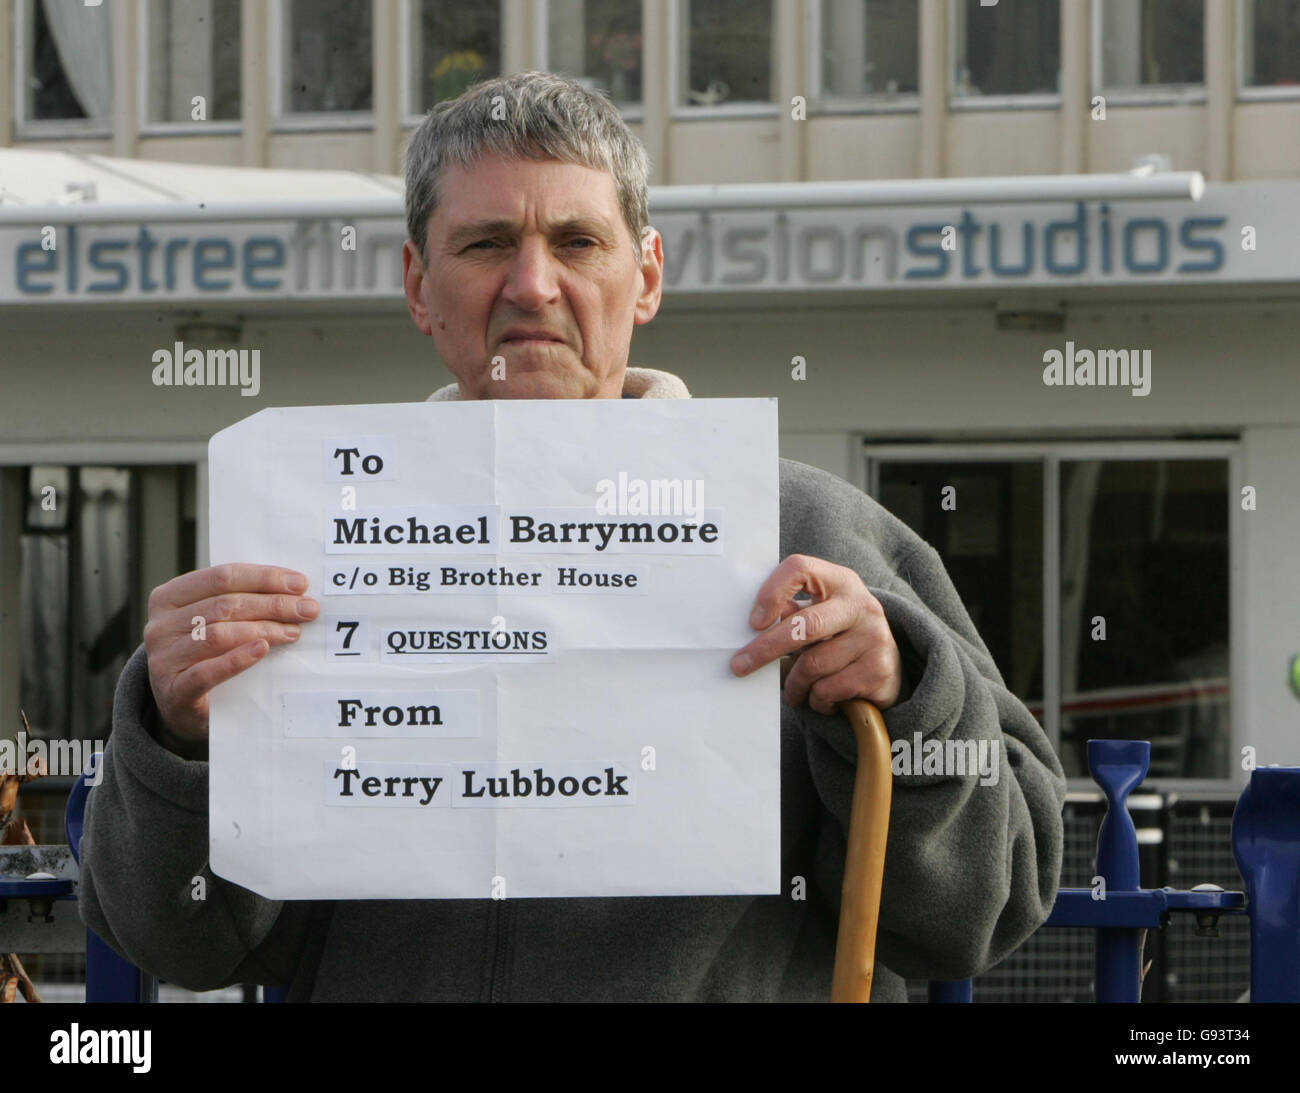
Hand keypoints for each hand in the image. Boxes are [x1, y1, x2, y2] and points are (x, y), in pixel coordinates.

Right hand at [143, 564, 317, 743]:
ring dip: (263, 630)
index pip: (222, 576)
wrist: (182, 706)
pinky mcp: (173, 690)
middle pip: (225, 605)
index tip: (300, 584)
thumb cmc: (205, 653)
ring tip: (294, 632)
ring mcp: (163, 658)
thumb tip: (293, 589)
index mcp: (169, 596)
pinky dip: (237, 659)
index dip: (264, 578)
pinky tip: (262, 650)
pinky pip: (207, 672)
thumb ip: (239, 601)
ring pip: (219, 634)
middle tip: (307, 609)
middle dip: (272, 604)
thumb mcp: (214, 621)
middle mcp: (160, 625)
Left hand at [730, 553, 902, 713]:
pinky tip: (821, 698)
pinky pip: (828, 690)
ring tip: (795, 689)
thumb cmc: (838, 636)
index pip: (800, 568)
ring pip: (813, 666)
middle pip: (804, 625)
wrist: (889, 667)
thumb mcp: (820, 614)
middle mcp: (861, 605)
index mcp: (840, 581)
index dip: (772, 591)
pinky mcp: (878, 670)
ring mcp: (874, 637)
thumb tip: (749, 627)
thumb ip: (790, 612)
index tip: (754, 622)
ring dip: (795, 685)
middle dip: (766, 649)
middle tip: (739, 666)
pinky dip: (816, 700)